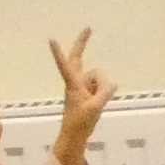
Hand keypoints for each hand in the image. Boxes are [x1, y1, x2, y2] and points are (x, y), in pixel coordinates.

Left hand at [49, 27, 113, 164]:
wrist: (75, 135)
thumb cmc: (80, 123)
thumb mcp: (95, 108)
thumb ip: (105, 93)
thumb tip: (113, 83)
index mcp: (72, 85)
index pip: (65, 65)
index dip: (58, 54)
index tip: (51, 40)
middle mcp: (76, 81)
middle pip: (78, 58)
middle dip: (82, 43)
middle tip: (88, 28)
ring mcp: (82, 85)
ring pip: (98, 77)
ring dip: (101, 87)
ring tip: (96, 104)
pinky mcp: (87, 90)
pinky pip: (101, 85)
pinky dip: (103, 91)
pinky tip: (98, 102)